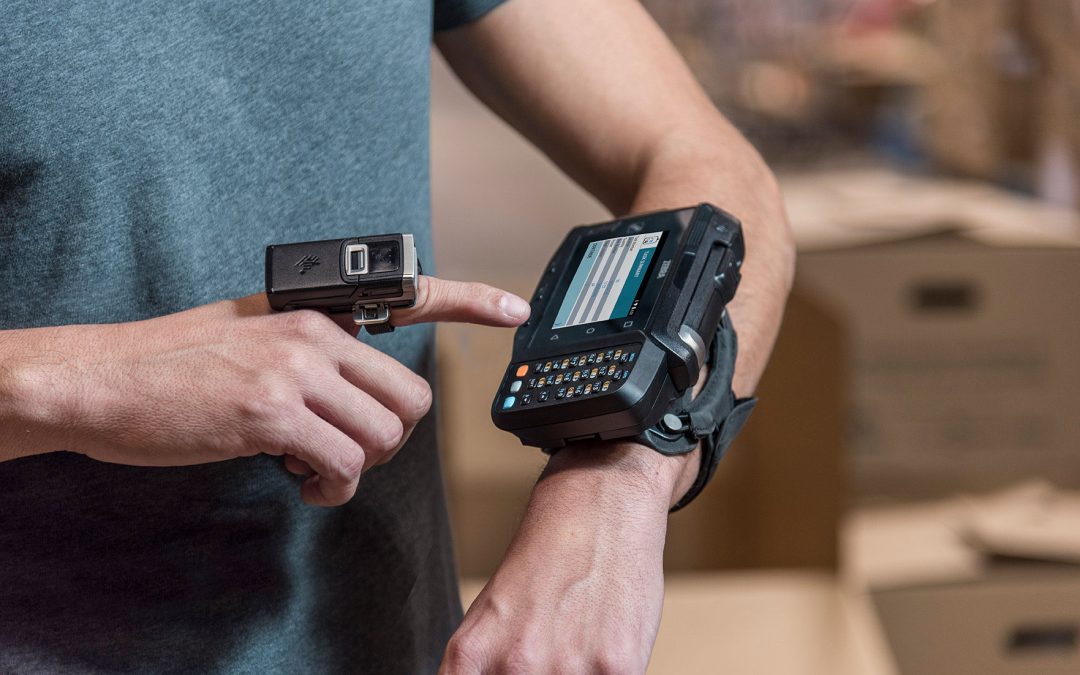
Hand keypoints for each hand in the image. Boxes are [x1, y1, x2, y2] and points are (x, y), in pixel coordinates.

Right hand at [5, 276, 528, 505]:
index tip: (512, 308)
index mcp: (314, 312)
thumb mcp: (253, 335)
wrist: (106, 379)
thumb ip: (312, 352)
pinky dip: (329, 488)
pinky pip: (341, 465)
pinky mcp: (271, 413)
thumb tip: (356, 391)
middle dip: (389, 440)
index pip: (410, 295)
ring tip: (312, 466)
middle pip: (409, 400)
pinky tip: (298, 479)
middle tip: (346, 450)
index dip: (471, 302)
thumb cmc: (179, 364)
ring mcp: (294, 370)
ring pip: (381, 437)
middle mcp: (314, 334)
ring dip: (355, 468)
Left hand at [441, 441, 676, 674]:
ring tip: (576, 651)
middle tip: (551, 655)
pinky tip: (603, 651)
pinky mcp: (616, 670)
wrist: (597, 508)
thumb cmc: (545, 565)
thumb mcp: (490, 619)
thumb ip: (482, 671)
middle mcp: (513, 668)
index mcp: (470, 657)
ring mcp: (565, 671)